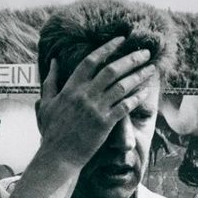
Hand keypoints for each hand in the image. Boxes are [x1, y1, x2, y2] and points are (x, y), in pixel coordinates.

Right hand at [37, 37, 156, 170]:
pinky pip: (125, 107)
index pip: (91, 61)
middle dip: (131, 59)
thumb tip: (54, 61)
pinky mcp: (104, 124)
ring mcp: (95, 109)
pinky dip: (137, 98)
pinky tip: (146, 91)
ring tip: (151, 69)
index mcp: (71, 88)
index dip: (107, 48)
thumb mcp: (47, 103)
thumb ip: (50, 81)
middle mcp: (85, 95)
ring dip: (138, 75)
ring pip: (122, 86)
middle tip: (145, 52)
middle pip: (111, 70)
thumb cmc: (52, 132)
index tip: (121, 40)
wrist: (58, 157)